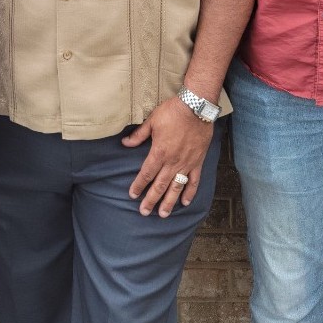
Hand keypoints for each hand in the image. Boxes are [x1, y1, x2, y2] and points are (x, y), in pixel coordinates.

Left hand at [122, 96, 213, 217]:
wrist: (196, 107)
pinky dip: (190, 192)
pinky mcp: (198, 162)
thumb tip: (125, 143)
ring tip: (163, 214)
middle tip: (144, 212)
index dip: (139, 185)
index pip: (146, 173)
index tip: (133, 195)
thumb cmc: (173, 112)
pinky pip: (194, 181)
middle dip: (151, 200)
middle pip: (159, 185)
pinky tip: (185, 203)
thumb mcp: (152, 121)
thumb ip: (139, 135)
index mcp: (159, 152)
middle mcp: (172, 162)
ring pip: (176, 187)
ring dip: (169, 202)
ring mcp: (186, 163)